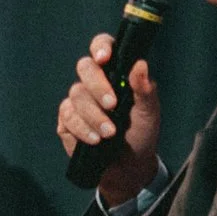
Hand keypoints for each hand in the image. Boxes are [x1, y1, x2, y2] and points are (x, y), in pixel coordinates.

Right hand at [55, 33, 161, 203]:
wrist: (128, 167)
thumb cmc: (140, 134)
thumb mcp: (149, 113)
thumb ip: (145, 89)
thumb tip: (140, 64)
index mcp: (115, 74)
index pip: (102, 48)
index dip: (100, 47)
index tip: (105, 59)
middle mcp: (94, 84)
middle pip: (84, 68)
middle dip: (97, 86)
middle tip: (112, 105)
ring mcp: (78, 102)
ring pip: (76, 96)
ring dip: (93, 116)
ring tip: (109, 134)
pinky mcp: (66, 121)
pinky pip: (67, 118)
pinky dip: (82, 129)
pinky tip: (95, 140)